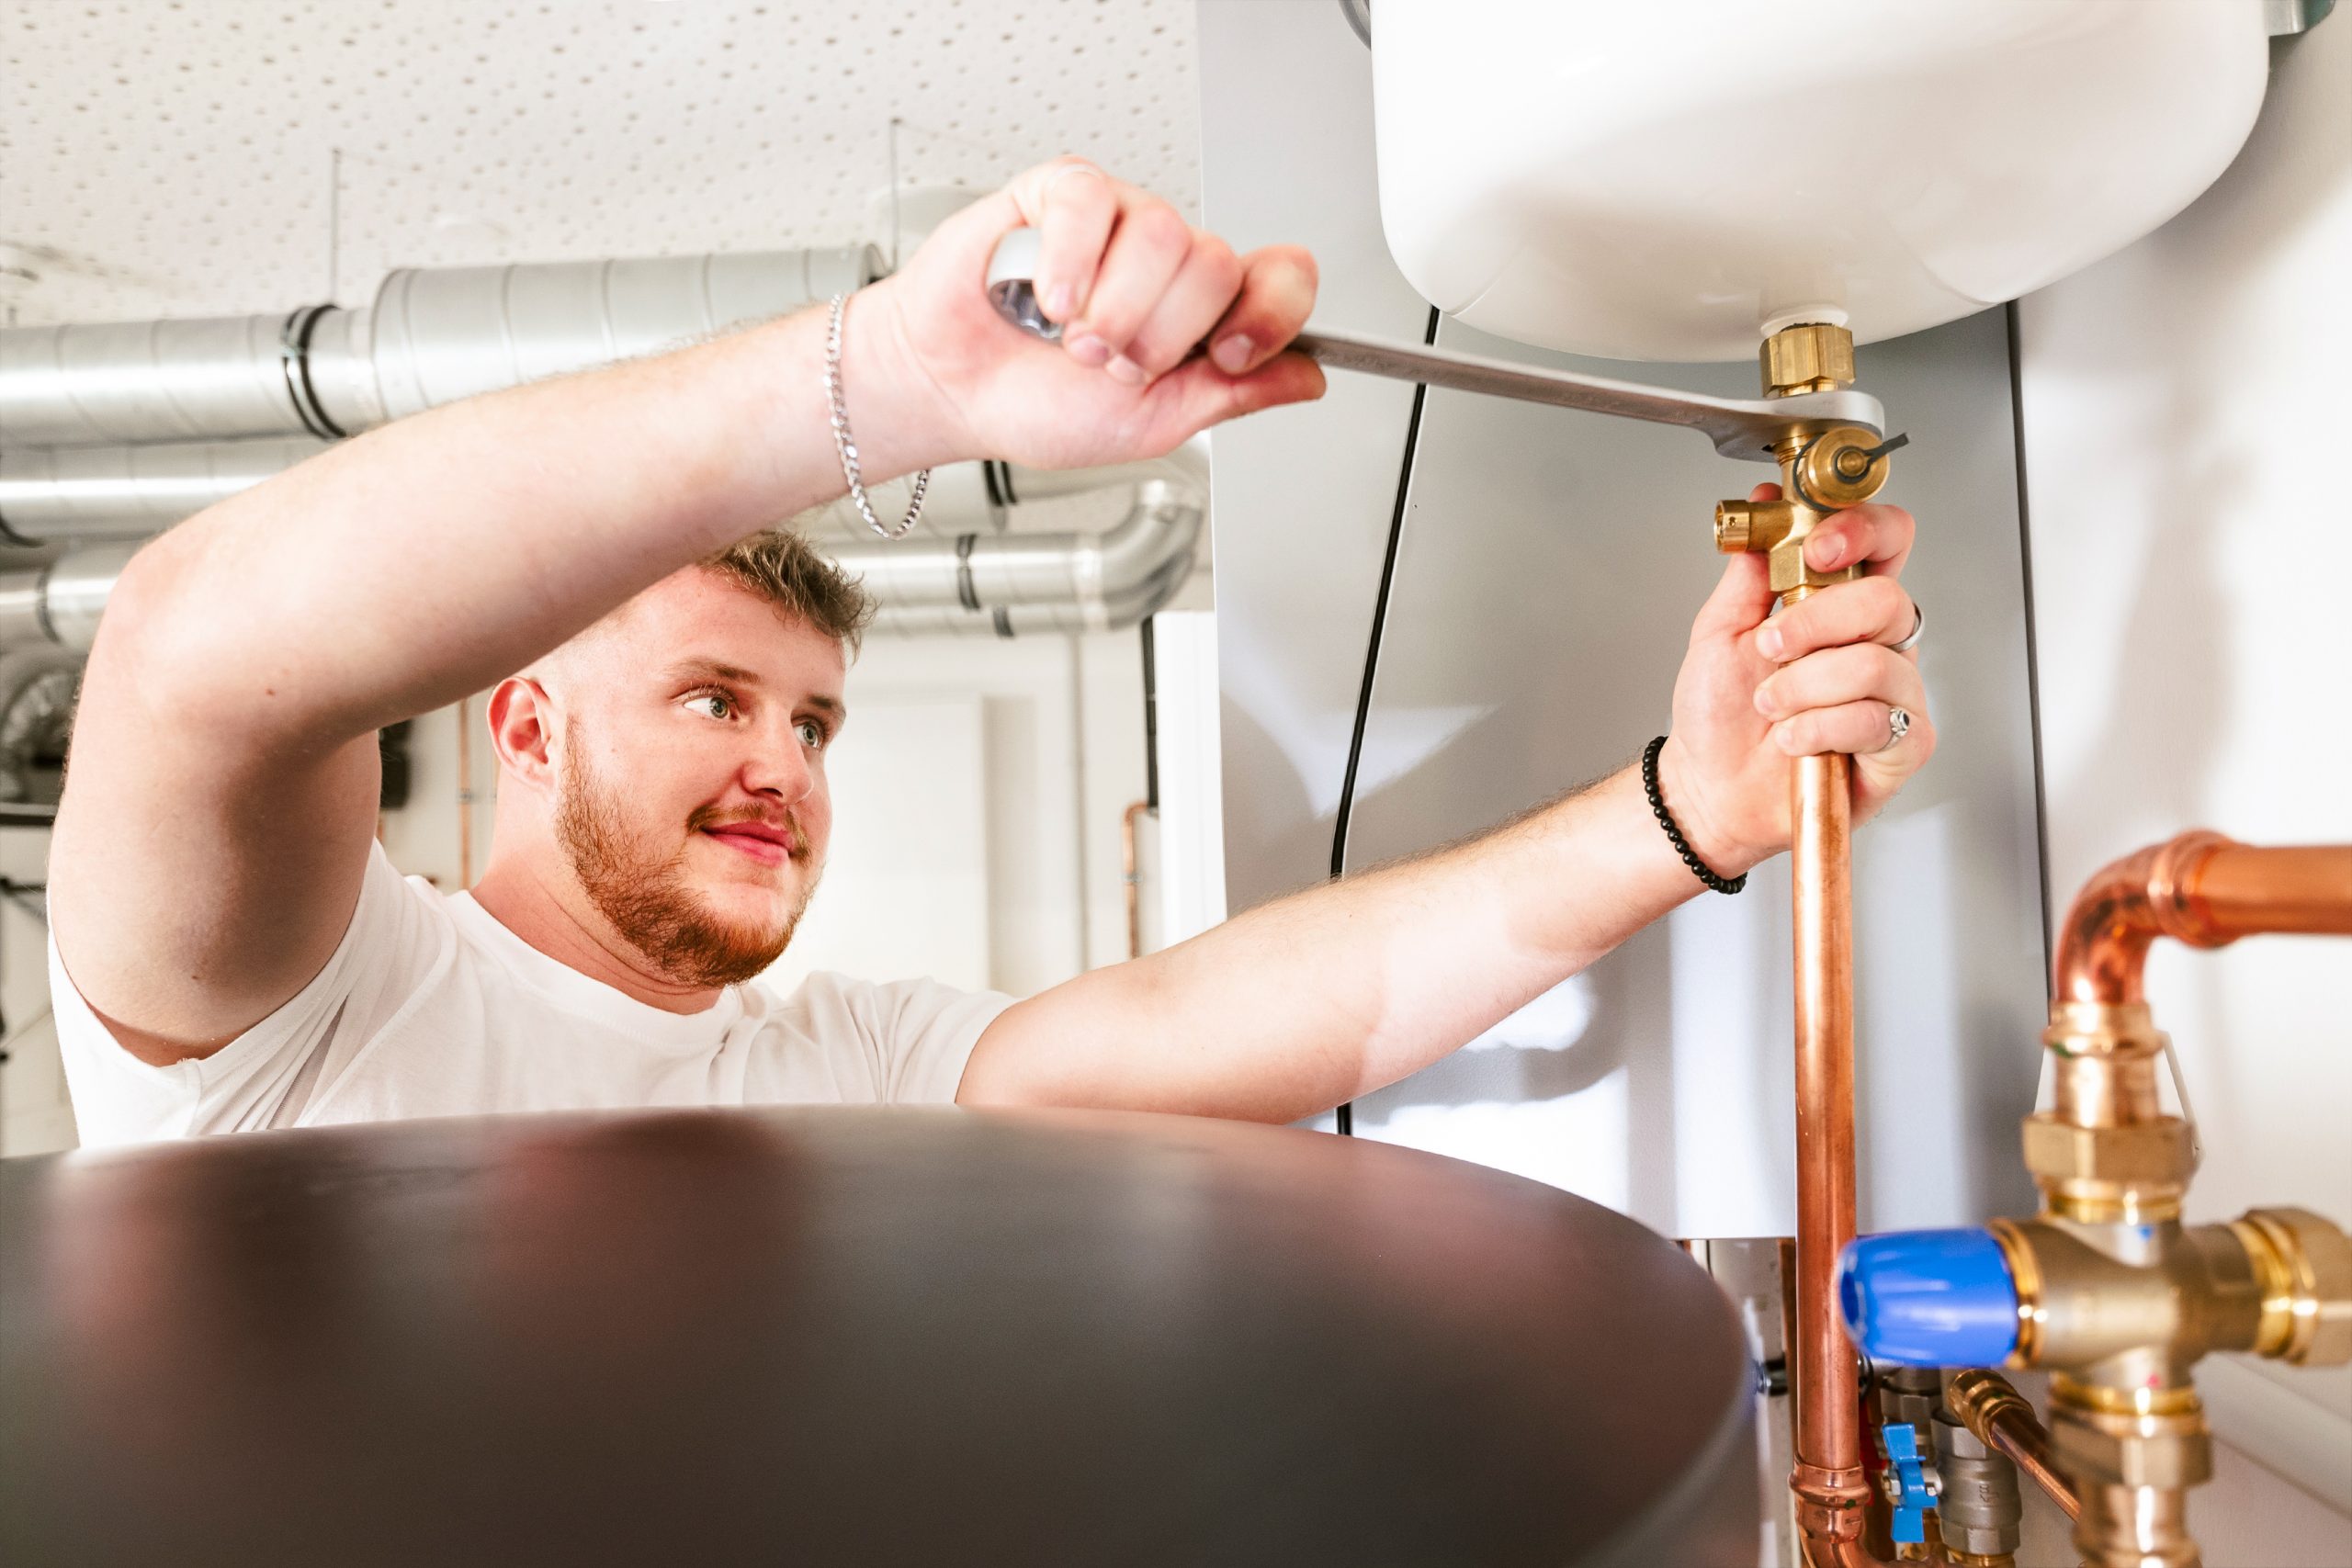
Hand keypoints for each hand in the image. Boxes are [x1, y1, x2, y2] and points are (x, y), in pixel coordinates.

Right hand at [847, 157, 1323, 473]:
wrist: (953, 393)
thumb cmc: (1039, 405)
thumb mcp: (1153, 424)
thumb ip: (1234, 397)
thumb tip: (1311, 378)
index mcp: (1204, 312)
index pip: (1281, 277)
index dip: (1272, 312)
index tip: (1232, 355)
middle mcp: (1170, 258)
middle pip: (1217, 265)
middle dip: (1160, 336)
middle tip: (1110, 362)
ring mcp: (1118, 219)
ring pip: (1162, 234)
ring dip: (1111, 309)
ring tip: (1070, 338)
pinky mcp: (1061, 192)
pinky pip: (1090, 204)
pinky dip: (1067, 266)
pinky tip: (1043, 300)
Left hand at [1656, 489, 1934, 875]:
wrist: (1709, 786)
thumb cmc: (1720, 715)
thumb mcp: (1720, 631)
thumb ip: (1749, 571)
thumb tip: (1765, 503)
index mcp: (1841, 606)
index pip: (1887, 542)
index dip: (1862, 532)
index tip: (1816, 550)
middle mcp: (1878, 643)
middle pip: (1886, 600)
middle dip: (1814, 624)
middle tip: (1770, 648)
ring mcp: (1896, 694)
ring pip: (1874, 664)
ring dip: (1802, 687)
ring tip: (1772, 707)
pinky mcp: (1902, 745)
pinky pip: (1876, 720)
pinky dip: (1819, 728)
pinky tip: (1793, 740)